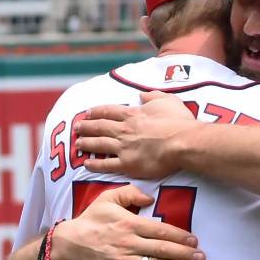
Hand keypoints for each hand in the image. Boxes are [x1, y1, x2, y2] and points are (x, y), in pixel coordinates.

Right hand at [52, 184, 205, 259]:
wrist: (68, 245)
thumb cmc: (90, 220)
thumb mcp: (107, 198)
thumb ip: (130, 193)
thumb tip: (150, 198)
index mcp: (129, 223)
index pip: (161, 230)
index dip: (180, 236)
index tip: (194, 240)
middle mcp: (129, 243)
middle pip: (163, 249)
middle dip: (185, 253)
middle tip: (201, 257)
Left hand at [76, 92, 201, 178]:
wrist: (183, 142)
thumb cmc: (178, 122)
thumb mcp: (167, 100)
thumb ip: (153, 96)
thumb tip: (143, 95)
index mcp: (133, 115)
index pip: (109, 111)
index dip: (97, 112)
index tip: (88, 112)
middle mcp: (124, 130)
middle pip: (100, 127)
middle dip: (86, 126)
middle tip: (77, 127)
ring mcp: (124, 148)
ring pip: (99, 145)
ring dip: (86, 143)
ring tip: (77, 143)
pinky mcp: (127, 165)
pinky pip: (106, 164)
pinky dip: (94, 164)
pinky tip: (86, 164)